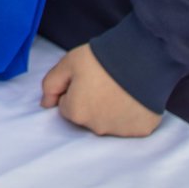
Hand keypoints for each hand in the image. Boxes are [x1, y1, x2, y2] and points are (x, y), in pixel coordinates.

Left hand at [40, 44, 162, 137]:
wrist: (143, 56)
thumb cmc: (102, 58)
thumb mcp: (68, 62)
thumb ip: (51, 84)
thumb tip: (45, 104)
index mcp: (76, 112)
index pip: (66, 107)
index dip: (74, 90)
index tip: (87, 78)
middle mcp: (97, 128)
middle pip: (87, 117)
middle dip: (92, 102)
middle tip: (104, 82)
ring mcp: (120, 131)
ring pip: (109, 122)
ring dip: (111, 110)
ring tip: (121, 87)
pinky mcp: (141, 130)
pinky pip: (130, 124)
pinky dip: (131, 114)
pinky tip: (135, 97)